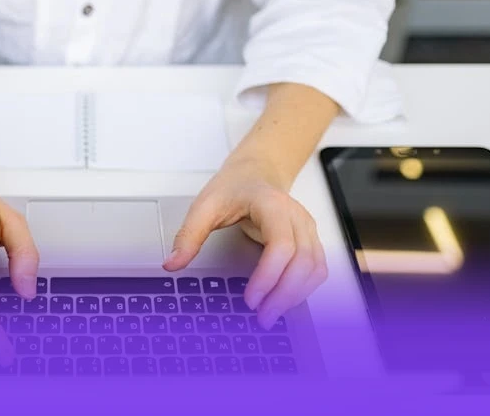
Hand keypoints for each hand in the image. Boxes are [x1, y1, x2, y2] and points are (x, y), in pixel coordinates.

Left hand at [163, 156, 327, 328]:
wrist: (256, 172)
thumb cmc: (234, 186)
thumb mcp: (205, 205)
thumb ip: (189, 235)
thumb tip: (172, 263)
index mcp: (272, 205)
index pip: (281, 245)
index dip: (268, 276)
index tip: (250, 298)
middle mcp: (296, 217)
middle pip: (303, 261)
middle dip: (284, 295)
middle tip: (261, 317)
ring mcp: (307, 229)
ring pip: (315, 268)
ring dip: (296, 296)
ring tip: (270, 315)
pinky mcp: (310, 240)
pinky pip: (316, 269)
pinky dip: (303, 290)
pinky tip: (283, 302)